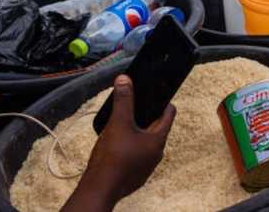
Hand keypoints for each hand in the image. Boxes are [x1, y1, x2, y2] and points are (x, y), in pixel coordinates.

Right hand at [62, 76, 174, 211]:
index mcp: (158, 139)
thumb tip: (125, 79)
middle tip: (133, 108)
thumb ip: (123, 100)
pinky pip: (136, 157)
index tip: (156, 93)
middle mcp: (156, 154)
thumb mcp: (118, 123)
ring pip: (145, 143)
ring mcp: (147, 166)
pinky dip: (129, 148)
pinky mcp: (136, 175)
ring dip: (137, 133)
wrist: (100, 188)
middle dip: (146, 116)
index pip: (169, 114)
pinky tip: (116, 146)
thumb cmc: (113, 156)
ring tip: (122, 125)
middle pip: (156, 128)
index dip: (163, 101)